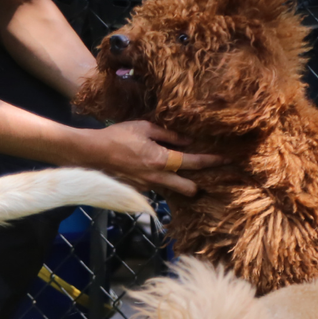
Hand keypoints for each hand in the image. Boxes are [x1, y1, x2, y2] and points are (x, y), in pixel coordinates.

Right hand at [76, 121, 222, 196]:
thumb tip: (188, 140)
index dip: (212, 161)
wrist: (91, 154)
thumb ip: (169, 135)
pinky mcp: (138, 191)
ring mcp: (148, 187)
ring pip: (172, 188)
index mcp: (161, 160)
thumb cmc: (117, 136)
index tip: (226, 159)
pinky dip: (161, 180)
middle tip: (204, 175)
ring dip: (178, 181)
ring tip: (178, 170)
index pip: (194, 162)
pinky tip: (155, 170)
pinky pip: (157, 187)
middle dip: (199, 184)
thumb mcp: (144, 127)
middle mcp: (158, 178)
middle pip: (189, 189)